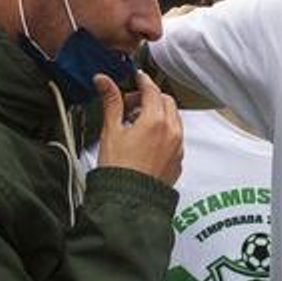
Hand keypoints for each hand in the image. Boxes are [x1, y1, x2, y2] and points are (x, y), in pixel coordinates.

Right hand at [95, 70, 182, 185]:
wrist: (128, 202)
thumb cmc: (118, 169)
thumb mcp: (111, 131)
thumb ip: (111, 102)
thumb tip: (103, 80)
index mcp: (155, 120)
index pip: (152, 90)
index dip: (142, 81)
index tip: (136, 78)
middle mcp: (172, 131)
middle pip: (166, 101)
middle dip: (150, 97)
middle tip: (130, 104)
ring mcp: (177, 147)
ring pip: (173, 119)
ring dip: (159, 113)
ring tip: (137, 123)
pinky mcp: (178, 160)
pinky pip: (175, 137)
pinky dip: (164, 131)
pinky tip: (147, 140)